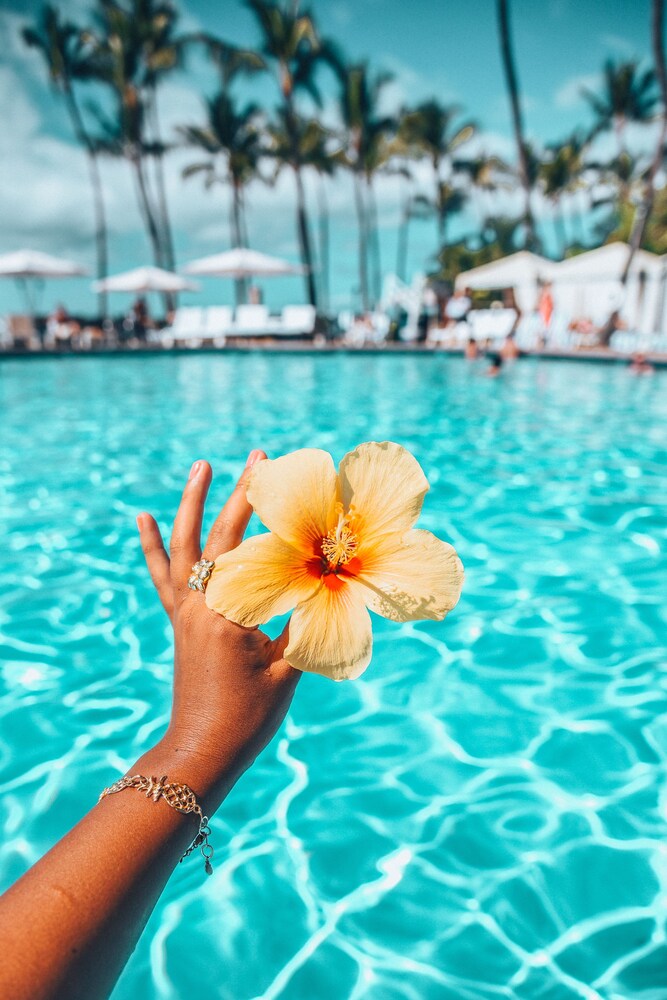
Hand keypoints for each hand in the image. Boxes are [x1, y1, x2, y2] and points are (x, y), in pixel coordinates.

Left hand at [136, 452, 299, 799]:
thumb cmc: (249, 716)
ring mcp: (184, 612)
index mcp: (228, 615)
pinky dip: (151, 545)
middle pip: (219, 536)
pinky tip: (142, 518)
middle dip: (240, 493)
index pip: (251, 549)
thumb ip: (304, 622)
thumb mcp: (287, 669)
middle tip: (258, 456)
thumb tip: (330, 583)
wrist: (202, 751)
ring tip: (201, 466)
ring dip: (192, 503)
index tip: (288, 479)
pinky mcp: (179, 622)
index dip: (269, 512)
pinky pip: (162, 576)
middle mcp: (200, 605)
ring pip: (183, 546)